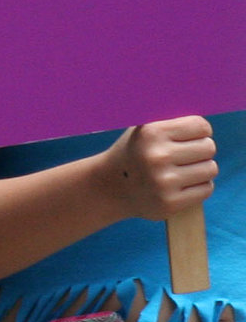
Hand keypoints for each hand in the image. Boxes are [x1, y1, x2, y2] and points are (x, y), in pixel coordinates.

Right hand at [96, 119, 216, 220]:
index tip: (190, 137)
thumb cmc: (136, 152)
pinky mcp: (170, 203)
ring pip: (210, 169)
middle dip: (200, 150)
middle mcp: (156, 156)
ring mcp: (163, 182)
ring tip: (183, 169)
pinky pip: (206, 189)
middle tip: (186, 155)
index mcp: (150, 132)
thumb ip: (172, 121)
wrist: (111, 186)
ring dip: (201, 169)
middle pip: (208, 147)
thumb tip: (203, 118)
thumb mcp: (145, 129)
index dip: (199, 131)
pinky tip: (183, 184)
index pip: (200, 126)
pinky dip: (199, 186)